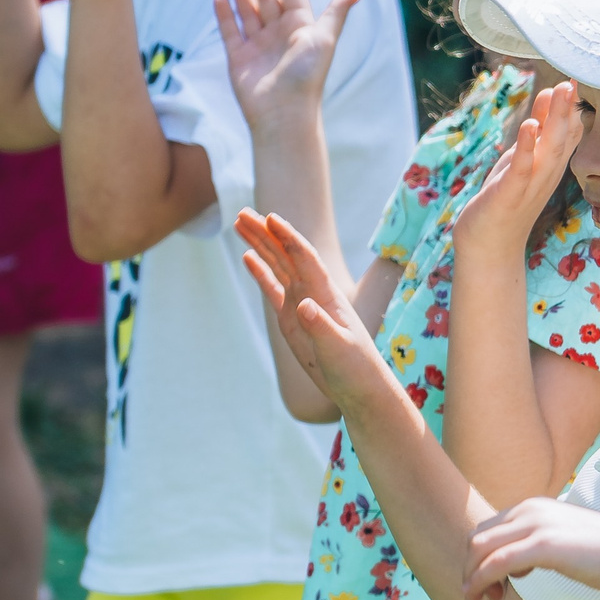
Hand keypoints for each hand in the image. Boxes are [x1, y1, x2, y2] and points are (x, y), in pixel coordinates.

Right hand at [216, 0, 358, 134]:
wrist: (283, 114)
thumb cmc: (306, 76)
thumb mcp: (324, 39)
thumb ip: (335, 14)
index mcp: (300, 26)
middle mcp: (279, 33)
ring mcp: (258, 45)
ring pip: (247, 9)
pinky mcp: (239, 59)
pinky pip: (230, 32)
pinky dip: (225, 15)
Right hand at [236, 210, 402, 408]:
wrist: (360, 387)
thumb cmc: (355, 368)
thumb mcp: (337, 348)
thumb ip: (320, 326)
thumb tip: (302, 304)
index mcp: (325, 295)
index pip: (304, 258)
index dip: (288, 237)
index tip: (271, 218)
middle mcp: (312, 292)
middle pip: (286, 254)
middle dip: (266, 232)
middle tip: (243, 212)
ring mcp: (301, 303)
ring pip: (277, 266)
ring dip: (260, 244)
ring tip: (239, 223)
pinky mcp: (291, 319)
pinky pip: (273, 289)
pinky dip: (260, 272)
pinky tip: (247, 256)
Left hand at [455, 80, 579, 258]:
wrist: (489, 246)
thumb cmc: (506, 200)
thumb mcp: (524, 159)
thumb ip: (538, 130)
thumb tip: (550, 95)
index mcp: (552, 164)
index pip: (572, 131)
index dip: (576, 104)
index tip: (583, 73)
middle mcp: (547, 173)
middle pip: (564, 136)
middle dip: (569, 106)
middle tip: (575, 76)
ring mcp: (531, 185)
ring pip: (548, 149)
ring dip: (554, 119)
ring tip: (559, 90)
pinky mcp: (510, 194)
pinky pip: (521, 168)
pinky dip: (526, 147)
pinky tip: (530, 125)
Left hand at [462, 496, 599, 599]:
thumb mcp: (566, 539)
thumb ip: (543, 542)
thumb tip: (526, 561)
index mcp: (535, 506)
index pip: (489, 529)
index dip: (481, 559)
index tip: (494, 586)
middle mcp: (531, 509)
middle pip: (478, 537)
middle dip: (472, 568)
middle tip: (485, 596)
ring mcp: (536, 525)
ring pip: (480, 549)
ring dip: (472, 577)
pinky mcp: (543, 546)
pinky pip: (496, 563)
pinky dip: (480, 581)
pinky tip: (483, 598)